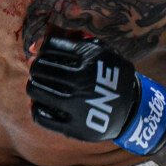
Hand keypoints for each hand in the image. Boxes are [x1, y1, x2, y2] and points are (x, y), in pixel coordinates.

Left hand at [26, 33, 165, 155]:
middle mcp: (81, 81)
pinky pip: (39, 115)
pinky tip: (43, 103)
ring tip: (40, 85)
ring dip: (34, 85)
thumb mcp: (99, 50)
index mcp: (88, 58)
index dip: (43, 47)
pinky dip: (36, 107)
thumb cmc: (109, 74)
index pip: (49, 46)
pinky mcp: (74, 127)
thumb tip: (34, 45)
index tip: (44, 53)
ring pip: (35, 90)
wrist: (132, 109)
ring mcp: (76, 105)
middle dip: (36, 66)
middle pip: (38, 67)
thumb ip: (69, 39)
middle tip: (41, 70)